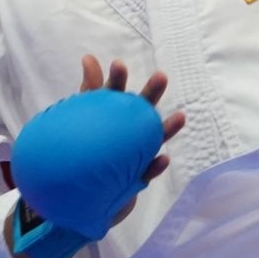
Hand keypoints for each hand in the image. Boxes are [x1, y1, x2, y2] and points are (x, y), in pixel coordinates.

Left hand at [76, 54, 186, 225]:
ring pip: (152, 140)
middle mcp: (126, 134)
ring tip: (179, 116)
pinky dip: (155, 166)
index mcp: (109, 118)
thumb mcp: (81, 122)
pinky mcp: (136, 179)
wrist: (78, 200)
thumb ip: (88, 93)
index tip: (118, 65)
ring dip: (166, 128)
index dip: (117, 80)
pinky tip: (162, 159)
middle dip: (151, 95)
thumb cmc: (84, 155)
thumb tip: (88, 57)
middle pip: (140, 112)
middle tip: (160, 77)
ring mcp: (134, 155)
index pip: (114, 96)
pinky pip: (148, 172)